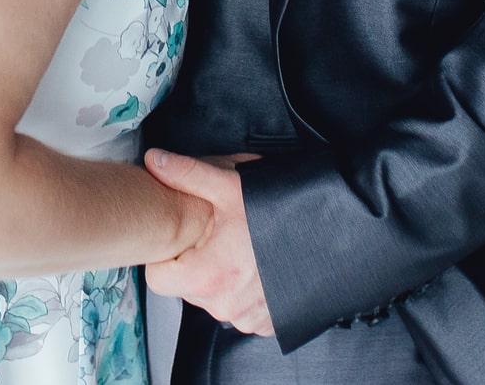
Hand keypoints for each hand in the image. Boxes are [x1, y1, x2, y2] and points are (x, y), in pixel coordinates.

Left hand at [143, 149, 272, 336]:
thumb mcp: (230, 186)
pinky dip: (242, 293)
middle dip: (194, 264)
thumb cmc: (282, 212)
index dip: (165, 255)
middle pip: (185, 288)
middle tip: (216, 237)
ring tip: (239, 250)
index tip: (182, 239)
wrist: (329, 232)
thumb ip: (186, 174)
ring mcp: (247, 319)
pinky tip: (254, 268)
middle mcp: (226, 306)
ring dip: (219, 279)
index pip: (157, 278)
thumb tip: (155, 160)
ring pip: (211, 299)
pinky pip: (238, 311)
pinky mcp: (265, 324)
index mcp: (209, 276)